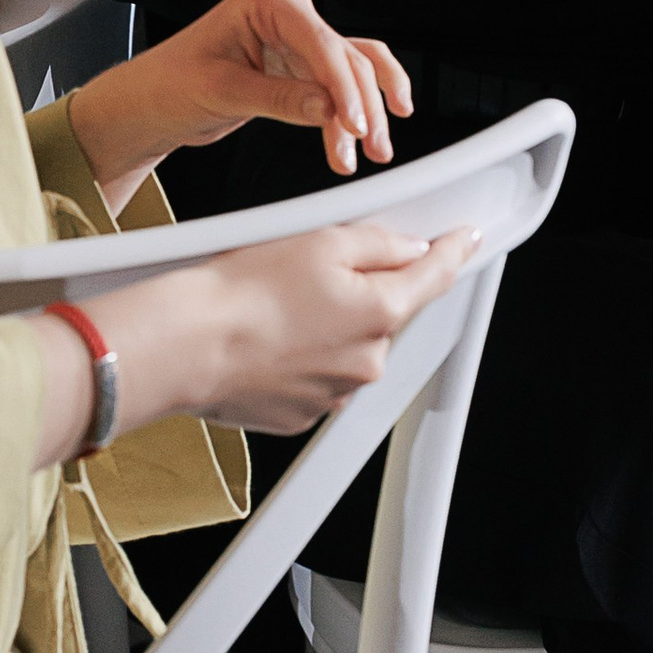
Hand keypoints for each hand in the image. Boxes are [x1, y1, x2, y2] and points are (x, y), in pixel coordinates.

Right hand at [26, 220, 481, 459]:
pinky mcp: (302, 413)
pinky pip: (315, 376)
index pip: (434, 276)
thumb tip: (410, 248)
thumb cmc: (243, 293)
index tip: (464, 239)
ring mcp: (336, 393)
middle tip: (310, 271)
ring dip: (325, 326)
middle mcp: (367, 360)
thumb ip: (379, 243)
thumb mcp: (321, 241)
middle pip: (383, 314)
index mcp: (381, 312)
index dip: (452, 251)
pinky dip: (298, 356)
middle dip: (360, 291)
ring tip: (274, 307)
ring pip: (346, 347)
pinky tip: (265, 338)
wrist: (187, 346)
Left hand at [64, 0, 410, 206]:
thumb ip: (278, 98)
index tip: (355, 123)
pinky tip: (369, 131)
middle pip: (344, 56)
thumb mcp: (221, 92)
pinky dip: (354, 108)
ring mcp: (296, 35)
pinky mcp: (299, 63)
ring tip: (372, 150)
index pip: (320, 41)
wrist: (149, 103)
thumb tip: (328, 110)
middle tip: (368, 147)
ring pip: (351, 71)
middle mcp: (288, 9)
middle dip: (360, 106)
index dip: (344, 86)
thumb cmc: (167, 84)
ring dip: (366, 110)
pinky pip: (339, 82)